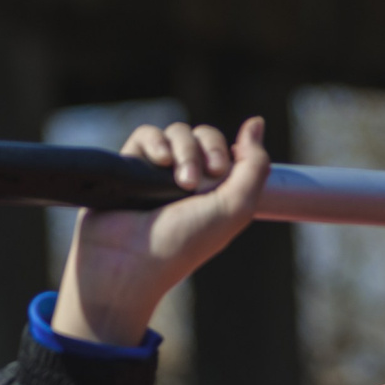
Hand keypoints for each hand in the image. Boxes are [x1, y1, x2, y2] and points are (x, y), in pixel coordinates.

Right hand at [51, 117, 270, 347]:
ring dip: (183, 150)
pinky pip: (146, 134)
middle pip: (203, 135)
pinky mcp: (128, 166)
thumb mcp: (235, 209)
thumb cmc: (183, 244)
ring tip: (177, 181)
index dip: (225, 150)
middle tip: (196, 181)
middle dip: (205, 149)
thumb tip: (256, 122)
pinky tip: (158, 161)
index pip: (225, 149)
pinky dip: (155, 142)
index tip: (220, 170)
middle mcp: (186, 180)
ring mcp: (156, 172)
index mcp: (213, 192)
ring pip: (177, 132)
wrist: (129, 262)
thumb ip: (255, 166)